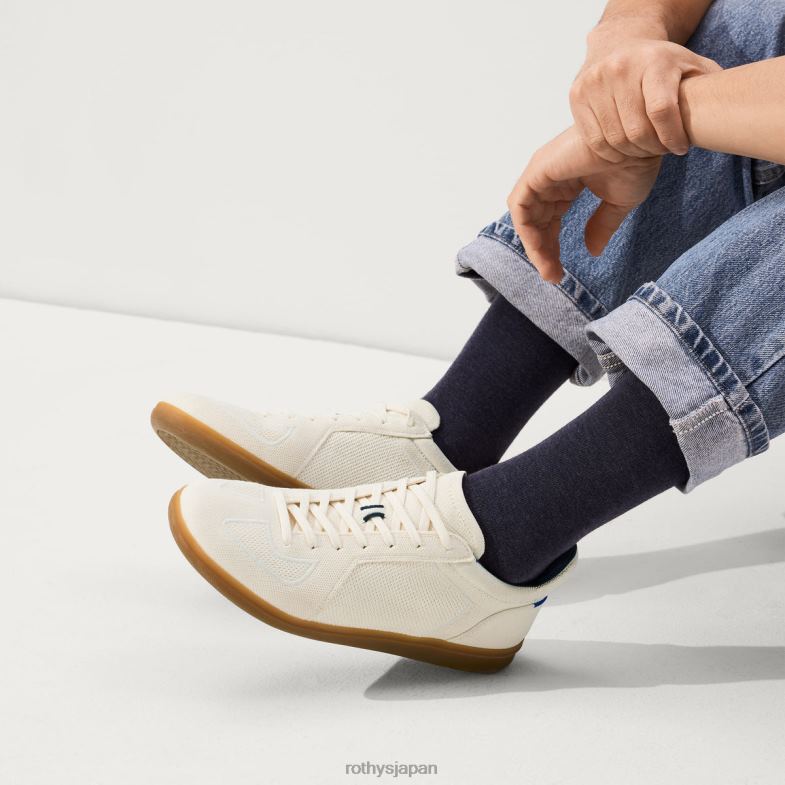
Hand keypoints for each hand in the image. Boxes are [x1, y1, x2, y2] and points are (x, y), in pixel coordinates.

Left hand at [507, 126, 661, 281]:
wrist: (641, 139)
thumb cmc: (636, 161)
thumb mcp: (617, 202)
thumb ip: (601, 226)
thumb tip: (593, 251)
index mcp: (567, 181)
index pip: (550, 219)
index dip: (552, 246)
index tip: (561, 272)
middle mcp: (551, 177)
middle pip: (536, 221)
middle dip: (542, 252)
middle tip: (554, 276)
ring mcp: (542, 172)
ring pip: (526, 217)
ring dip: (534, 247)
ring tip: (549, 271)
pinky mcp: (538, 170)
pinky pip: (521, 207)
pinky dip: (526, 231)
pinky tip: (540, 251)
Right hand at [571, 37, 720, 158]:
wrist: (618, 42)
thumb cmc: (659, 62)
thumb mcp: (689, 65)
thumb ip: (708, 87)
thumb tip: (724, 111)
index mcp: (653, 61)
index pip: (661, 111)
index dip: (672, 138)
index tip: (679, 148)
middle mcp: (620, 68)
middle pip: (636, 131)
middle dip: (652, 149)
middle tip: (660, 150)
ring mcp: (595, 82)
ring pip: (614, 139)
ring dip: (631, 153)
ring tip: (643, 149)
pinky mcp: (577, 96)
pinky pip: (595, 139)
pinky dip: (610, 152)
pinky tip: (623, 148)